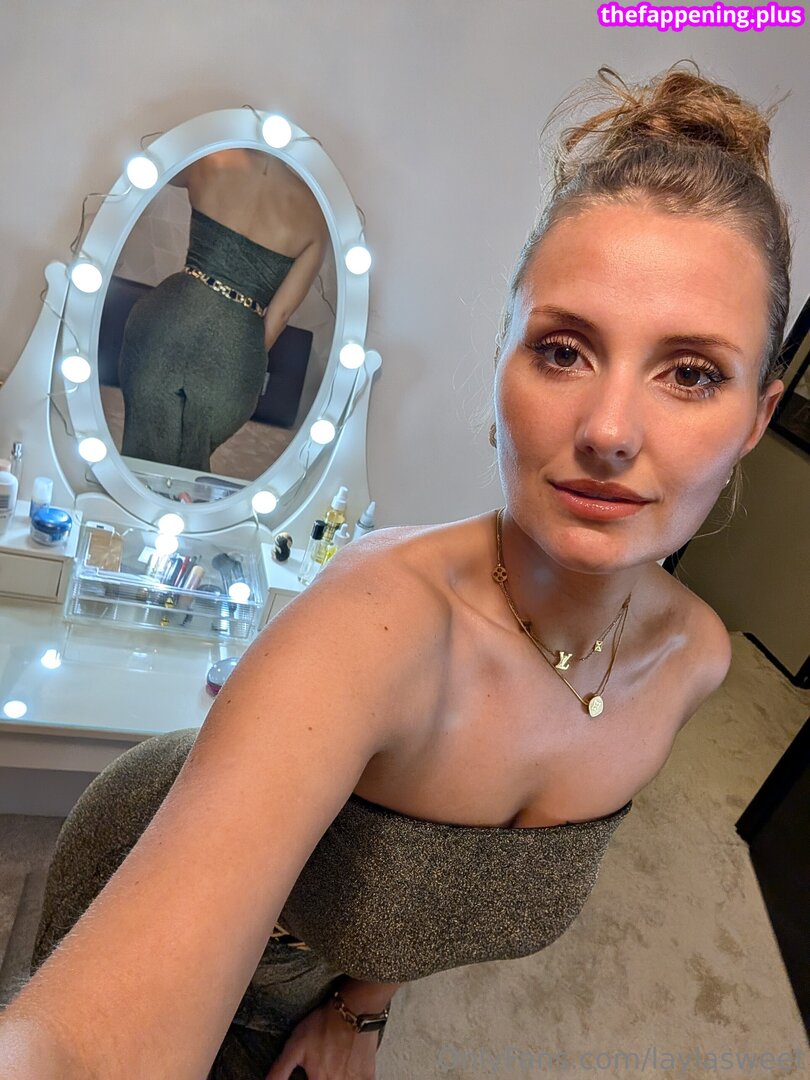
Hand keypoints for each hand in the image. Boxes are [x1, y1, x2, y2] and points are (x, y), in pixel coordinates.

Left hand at [264, 995, 379, 1079]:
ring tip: (332, 1068)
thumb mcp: (295, 1045)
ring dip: (336, 1078)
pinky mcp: (367, 1075)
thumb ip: (280, 1070)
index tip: (310, 1077)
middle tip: (320, 1070)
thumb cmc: (324, 1024)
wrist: (355, 1009)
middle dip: (322, 1078)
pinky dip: (353, 1079)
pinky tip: (347, 1071)